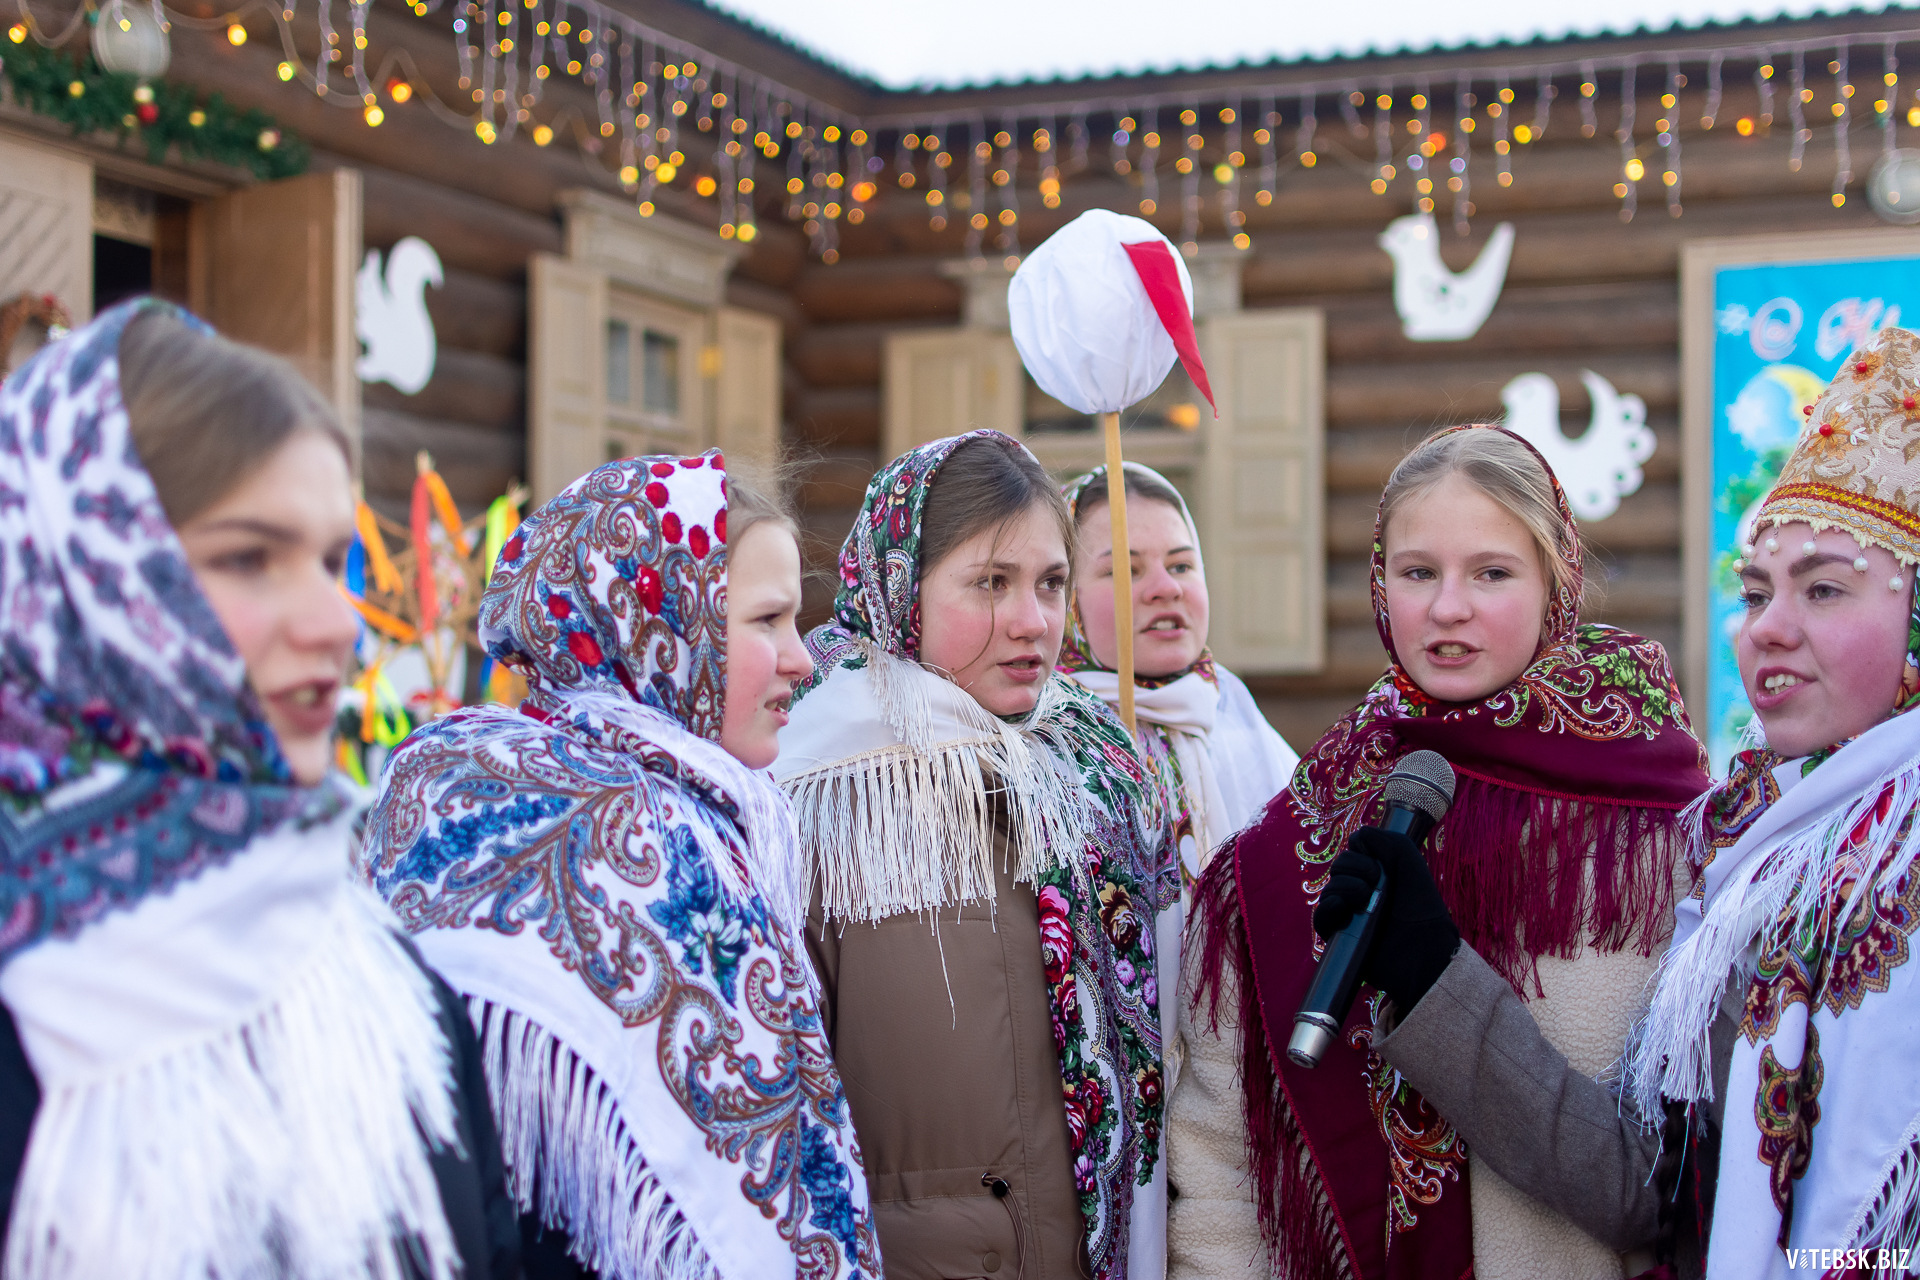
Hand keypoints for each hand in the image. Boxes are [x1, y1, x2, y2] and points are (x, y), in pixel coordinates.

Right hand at [1311, 826, 1460, 1011]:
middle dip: (1357, 869)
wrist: (1421, 946)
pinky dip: (1328, 907)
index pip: (1353, 850)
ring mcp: (1349, 912)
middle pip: (1339, 865)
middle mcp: (1361, 890)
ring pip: (1330, 887)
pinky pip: (1320, 914)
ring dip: (1348, 888)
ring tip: (1367, 902)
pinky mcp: (1339, 933)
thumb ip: (1384, 838)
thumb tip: (1357, 837)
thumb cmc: (1420, 905)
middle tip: (1377, 884)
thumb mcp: (1409, 859)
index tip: (1380, 863)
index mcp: (1377, 873)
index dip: (1363, 852)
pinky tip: (1342, 907)